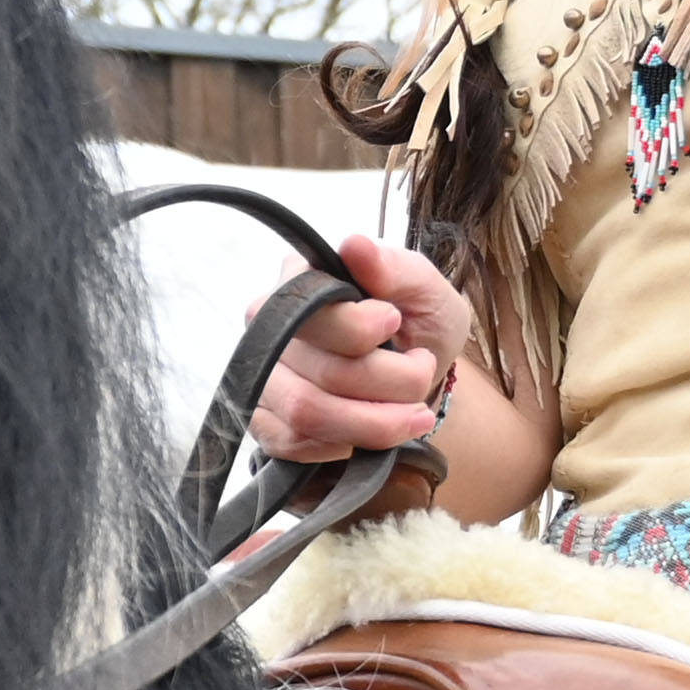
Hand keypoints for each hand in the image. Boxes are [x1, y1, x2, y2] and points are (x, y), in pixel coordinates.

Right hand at [250, 236, 467, 460]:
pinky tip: (374, 432)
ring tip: (415, 413)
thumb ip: (395, 267)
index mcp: (300, 281)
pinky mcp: (265, 422)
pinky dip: (343, 443)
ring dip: (375, 421)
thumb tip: (354, 245)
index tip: (396, 323)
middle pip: (318, 369)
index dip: (359, 327)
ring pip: (307, 412)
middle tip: (422, 370)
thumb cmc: (419, 323)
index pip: (310, 311)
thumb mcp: (426, 289)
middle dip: (389, 381)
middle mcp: (269, 328)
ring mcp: (263, 377)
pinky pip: (292, 443)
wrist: (419, 375)